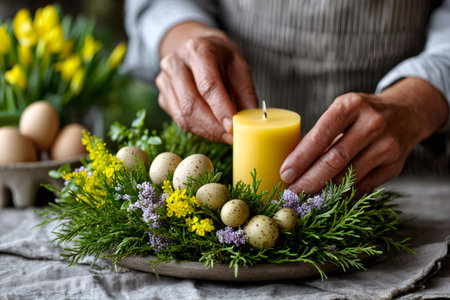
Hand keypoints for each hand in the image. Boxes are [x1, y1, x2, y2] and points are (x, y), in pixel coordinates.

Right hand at [156, 22, 257, 143]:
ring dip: (207, 132)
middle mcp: (175, 63)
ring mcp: (164, 81)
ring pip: (183, 116)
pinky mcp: (162, 97)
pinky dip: (198, 130)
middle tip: (232, 138)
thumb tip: (251, 120)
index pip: (208, 85)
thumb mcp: (239, 66)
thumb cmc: (220, 58)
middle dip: (213, 127)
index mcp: (197, 50)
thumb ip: (245, 92)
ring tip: (225, 136)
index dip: (220, 109)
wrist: (196, 48)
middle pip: (191, 104)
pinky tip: (213, 130)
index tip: (232, 127)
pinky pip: (179, 121)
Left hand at [280, 77, 448, 195]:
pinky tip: (328, 200)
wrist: (406, 114)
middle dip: (309, 179)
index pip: (321, 135)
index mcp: (351, 105)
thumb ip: (320, 135)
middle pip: (334, 159)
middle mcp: (371, 123)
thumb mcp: (341, 112)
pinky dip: (343, 196)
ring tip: (305, 198)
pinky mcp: (395, 166)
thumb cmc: (361, 115)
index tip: (285, 173)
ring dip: (324, 191)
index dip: (301, 157)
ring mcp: (386, 145)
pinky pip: (363, 187)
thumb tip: (291, 166)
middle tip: (291, 192)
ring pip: (349, 176)